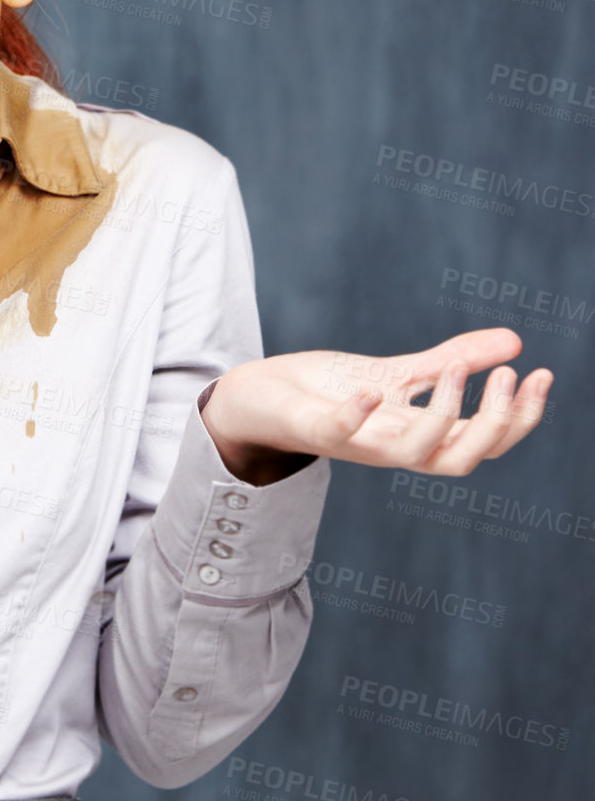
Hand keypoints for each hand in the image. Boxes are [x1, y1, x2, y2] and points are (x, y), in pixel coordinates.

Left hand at [199, 328, 552, 483]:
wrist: (261, 396)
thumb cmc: (329, 390)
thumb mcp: (398, 372)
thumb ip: (449, 362)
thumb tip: (513, 340)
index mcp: (417, 434)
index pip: (484, 443)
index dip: (518, 418)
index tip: (539, 374)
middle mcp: (392, 446)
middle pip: (462, 459)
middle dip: (495, 423)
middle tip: (507, 375)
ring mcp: (355, 441)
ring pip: (414, 455)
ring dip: (444, 416)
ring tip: (456, 369)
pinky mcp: (314, 427)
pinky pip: (340, 433)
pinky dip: (359, 416)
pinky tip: (375, 389)